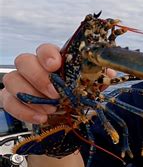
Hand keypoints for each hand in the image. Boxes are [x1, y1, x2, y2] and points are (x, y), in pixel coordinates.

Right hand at [0, 44, 115, 123]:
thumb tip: (109, 73)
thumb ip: (97, 78)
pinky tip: (41, 118)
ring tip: (50, 109)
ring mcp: (19, 82)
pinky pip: (8, 101)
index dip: (47, 54)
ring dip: (31, 96)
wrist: (63, 115)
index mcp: (52, 60)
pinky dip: (24, 111)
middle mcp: (32, 67)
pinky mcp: (11, 99)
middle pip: (23, 60)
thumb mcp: (88, 87)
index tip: (55, 65)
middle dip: (38, 77)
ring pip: (11, 79)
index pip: (44, 48)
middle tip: (55, 94)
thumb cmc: (73, 96)